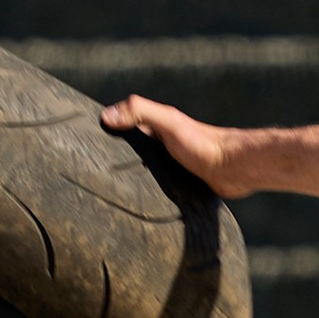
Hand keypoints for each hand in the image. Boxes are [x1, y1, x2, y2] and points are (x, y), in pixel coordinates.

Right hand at [101, 95, 236, 193]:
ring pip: (142, 173)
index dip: (105, 133)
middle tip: (92, 174)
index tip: (84, 142)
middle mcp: (161, 146)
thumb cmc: (203, 143)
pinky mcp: (179, 186)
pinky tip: (138, 205)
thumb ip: (139, 112)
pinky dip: (147, 195)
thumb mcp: (167, 122)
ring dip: (131, 181)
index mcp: (155, 128)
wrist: (234, 169)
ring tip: (109, 194)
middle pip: (130, 153)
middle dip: (114, 161)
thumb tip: (105, 116)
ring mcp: (170, 166)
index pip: (123, 127)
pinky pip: (156, 190)